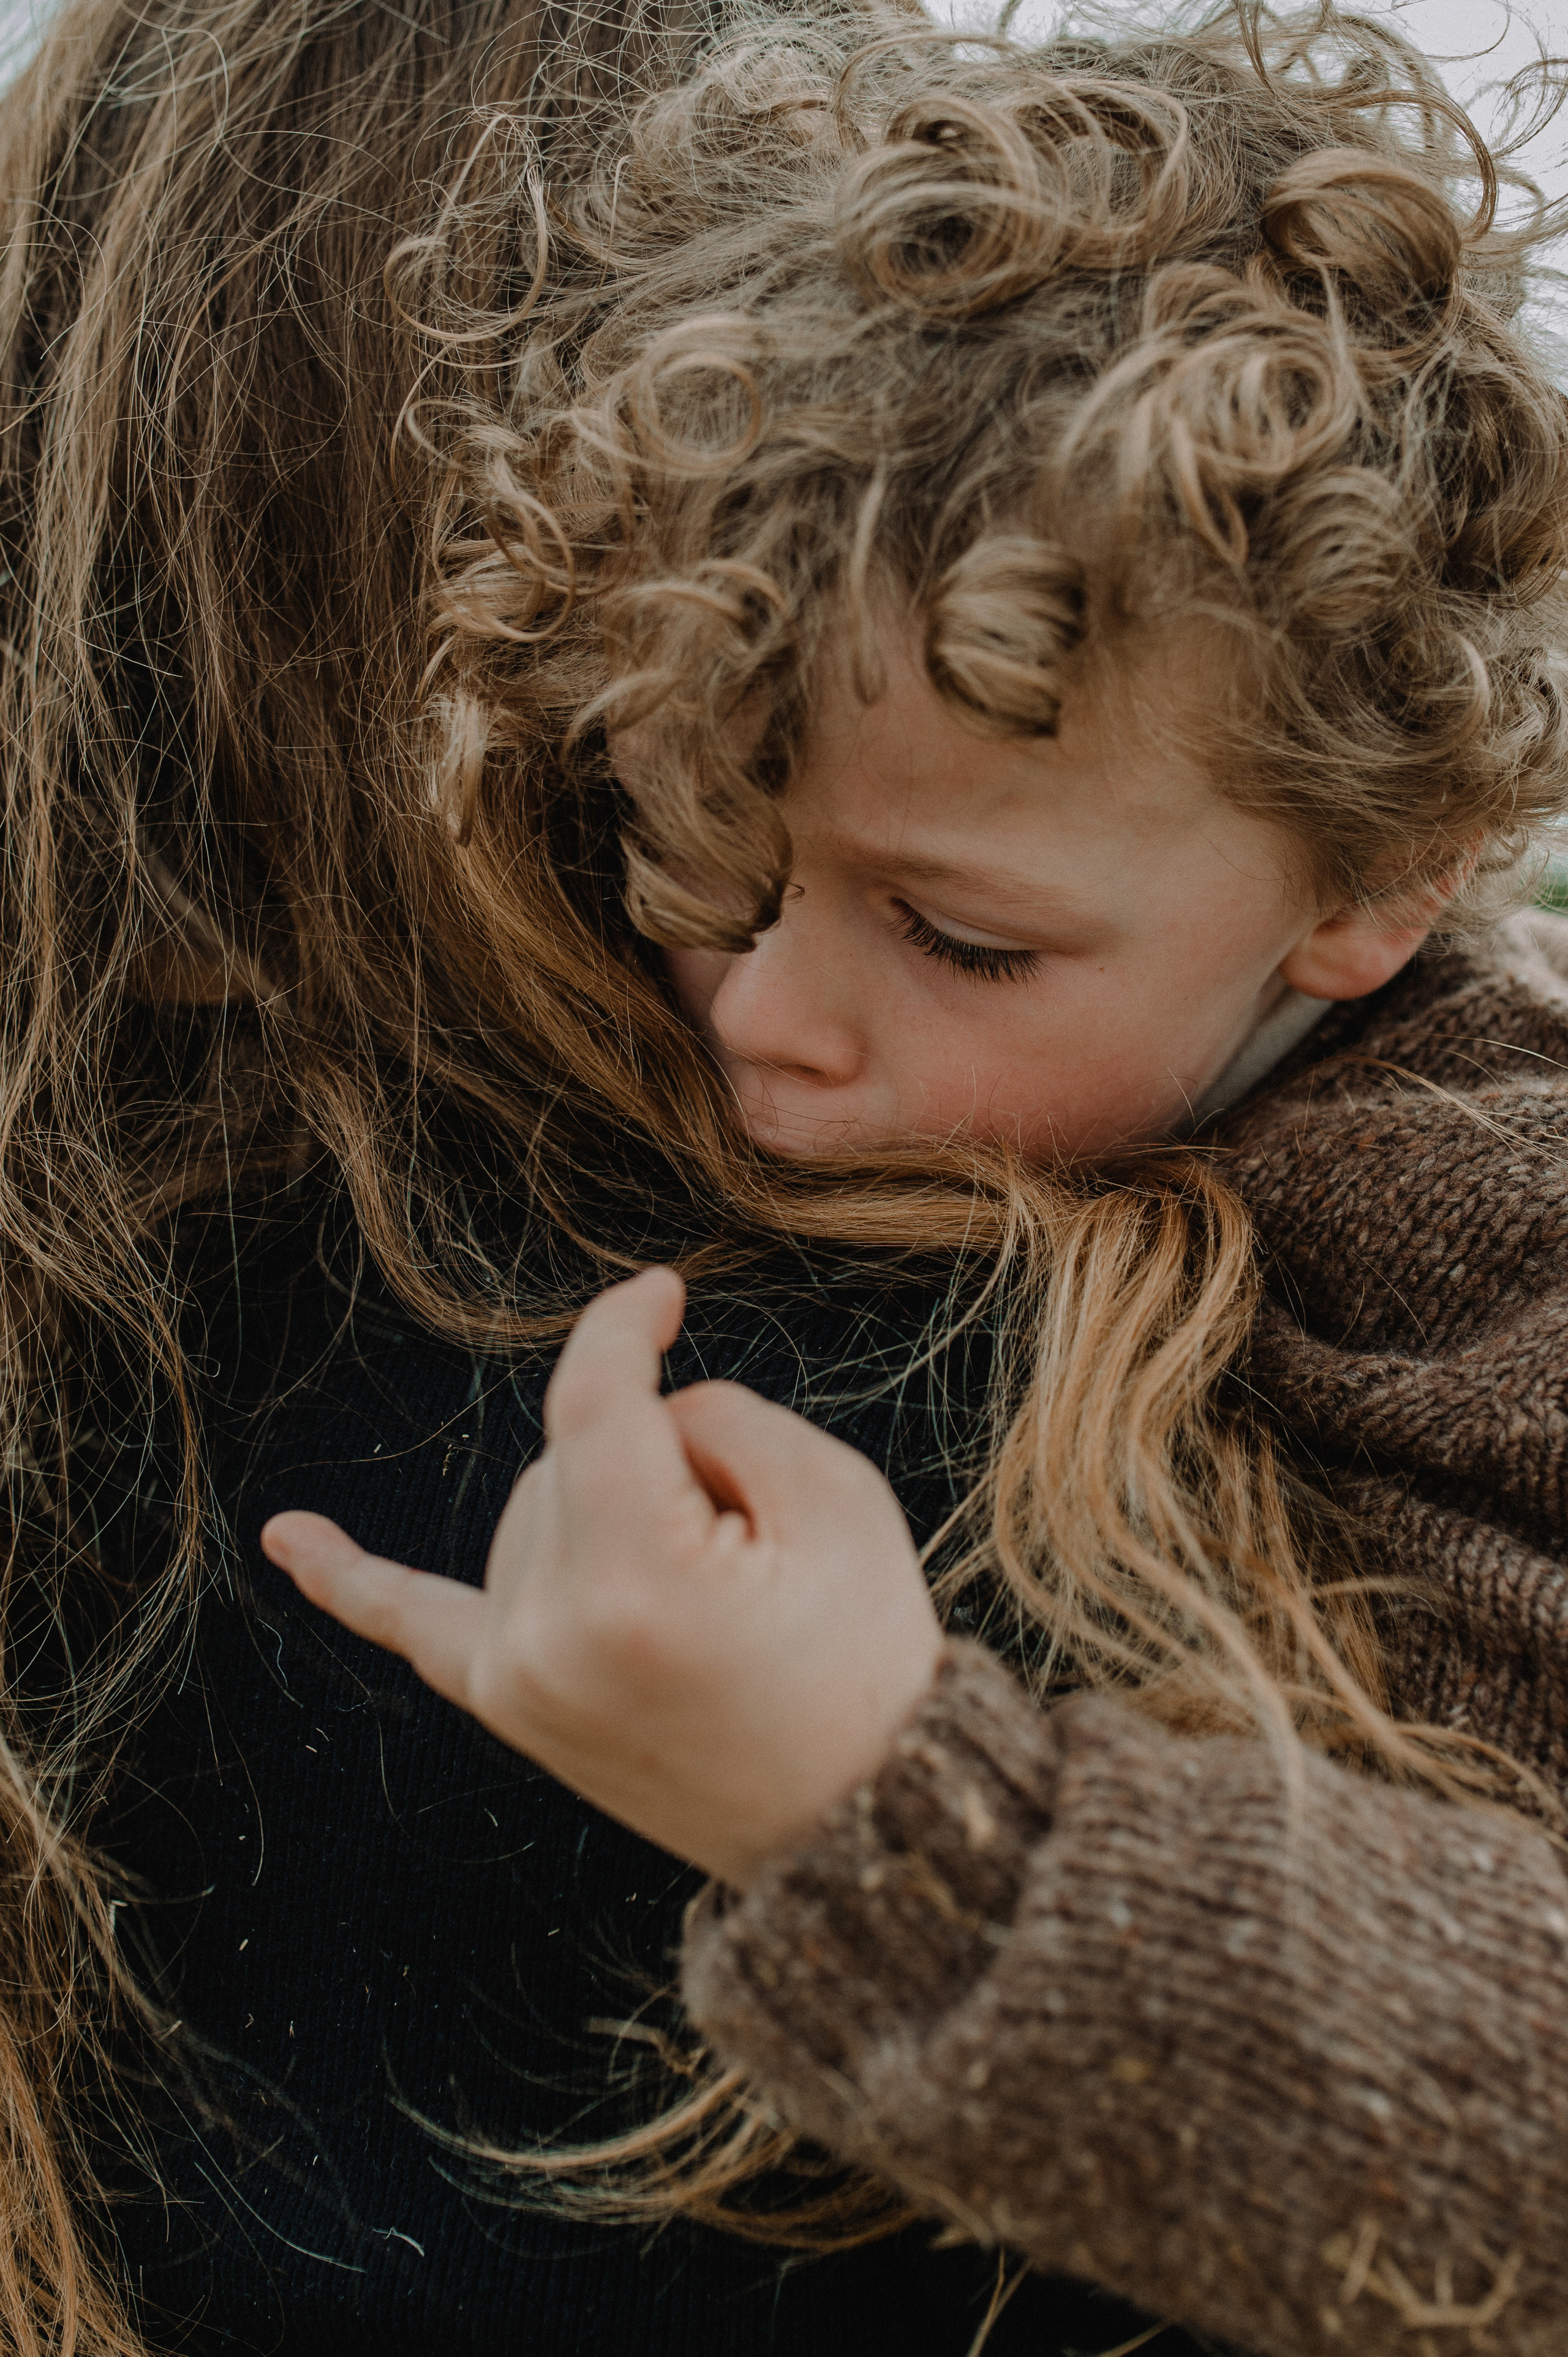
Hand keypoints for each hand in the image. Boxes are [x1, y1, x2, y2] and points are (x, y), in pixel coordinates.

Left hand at [260, 1268, 943, 1885]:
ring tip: (718, 1606)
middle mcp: (543, 1636)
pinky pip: (413, 1622)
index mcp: (629, 1586)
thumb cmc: (864, 1654)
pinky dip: (349, 1578)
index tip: (663, 1292)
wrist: (862, 1824)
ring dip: (618, 1509)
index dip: (626, 1328)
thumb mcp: (835, 1498)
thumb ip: (719, 1417)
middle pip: (576, 1454)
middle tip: (762, 1564)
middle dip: (669, 1462)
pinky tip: (285, 1535)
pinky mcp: (507, 1702)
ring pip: (541, 1503)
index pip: (592, 1401)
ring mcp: (512, 1676)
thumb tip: (636, 1414)